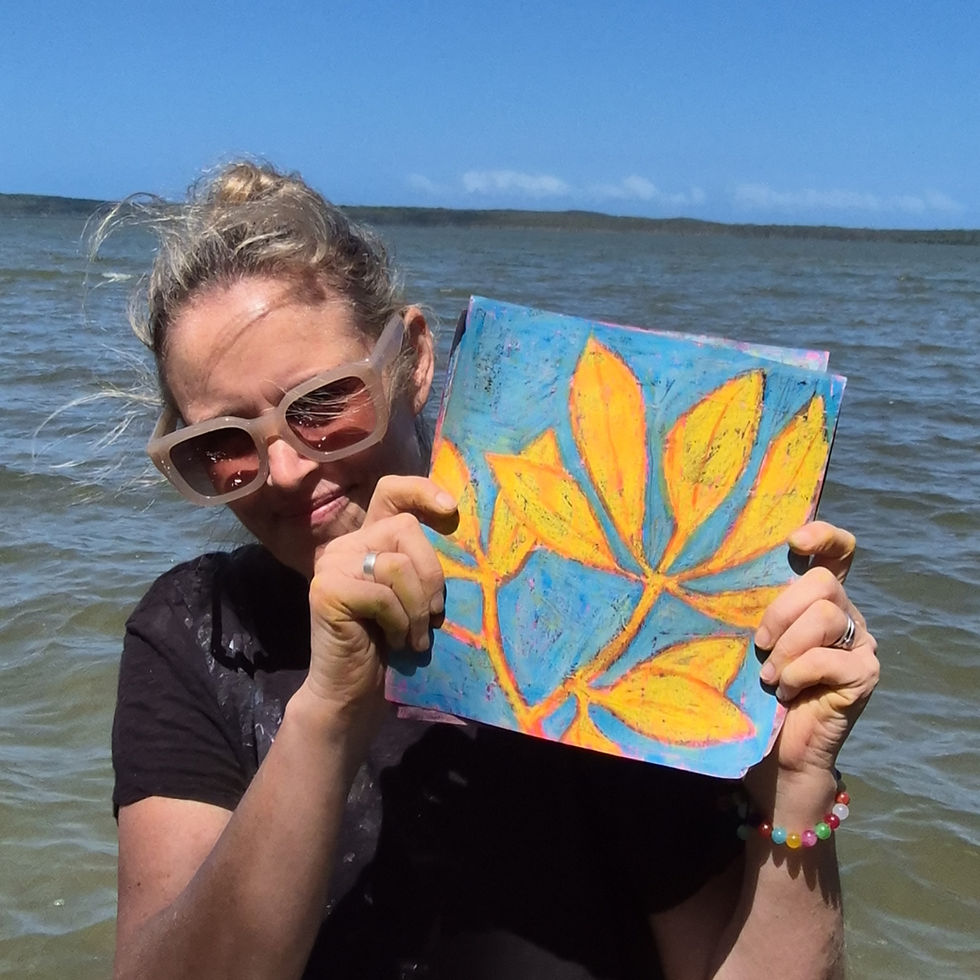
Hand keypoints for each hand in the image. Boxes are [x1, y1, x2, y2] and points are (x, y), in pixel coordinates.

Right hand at [302, 476, 456, 743]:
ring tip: (415, 636)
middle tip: (433, 616)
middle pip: (406, 529)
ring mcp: (332, 565)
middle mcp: (344, 545)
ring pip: (398, 565)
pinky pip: (383, 594)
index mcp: (366, 541)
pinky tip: (393, 641)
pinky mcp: (327, 589)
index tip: (450, 511)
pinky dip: (399, 622)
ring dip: (417, 608)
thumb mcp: (411, 596)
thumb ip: (419, 564)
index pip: (391, 493)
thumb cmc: (390, 645)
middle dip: (431, 575)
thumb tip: (456, 529)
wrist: (353, 692)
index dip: (421, 491)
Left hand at [753, 521, 878, 777]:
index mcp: (818, 597)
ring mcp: (859, 643)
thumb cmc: (755, 688)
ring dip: (787, 647)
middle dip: (781, 610)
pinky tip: (785, 691)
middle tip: (760, 644)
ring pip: (825, 616)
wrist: (777, 749)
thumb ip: (753, 607)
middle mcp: (844, 612)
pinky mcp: (864, 674)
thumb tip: (708, 576)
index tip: (793, 541)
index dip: (823, 536)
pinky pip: (829, 659)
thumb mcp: (752, 638)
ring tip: (770, 674)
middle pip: (823, 582)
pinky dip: (798, 673)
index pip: (838, 550)